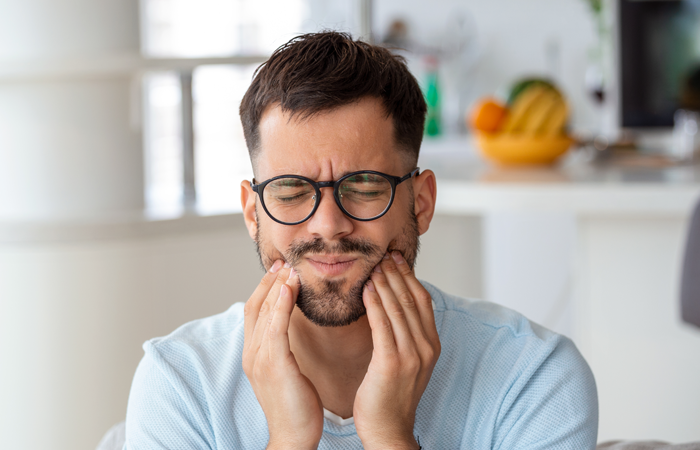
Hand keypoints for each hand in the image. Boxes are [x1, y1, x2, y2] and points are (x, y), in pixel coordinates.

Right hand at [242, 260, 323, 449]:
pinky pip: (276, 327)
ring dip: (277, 286)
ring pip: (265, 312)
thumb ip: (282, 348)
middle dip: (270, 281)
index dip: (264, 288)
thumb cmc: (295, 406)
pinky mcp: (275, 365)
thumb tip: (287, 329)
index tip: (279, 270)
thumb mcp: (285, 371)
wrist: (294, 437)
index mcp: (254, 354)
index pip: (254, 311)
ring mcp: (260, 359)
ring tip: (290, 268)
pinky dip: (281, 304)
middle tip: (284, 261)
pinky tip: (290, 288)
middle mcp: (252, 353)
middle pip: (256, 306)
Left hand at [353, 251, 440, 449]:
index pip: (422, 301)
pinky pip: (382, 325)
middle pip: (411, 300)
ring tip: (374, 265)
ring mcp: (411, 355)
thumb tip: (395, 306)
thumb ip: (406, 335)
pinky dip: (375, 303)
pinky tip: (367, 288)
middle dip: (397, 274)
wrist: (388, 430)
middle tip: (384, 254)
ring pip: (398, 308)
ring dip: (385, 283)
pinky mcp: (391, 363)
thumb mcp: (407, 362)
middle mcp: (425, 347)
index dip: (410, 277)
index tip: (397, 259)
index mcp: (431, 345)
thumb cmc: (391, 396)